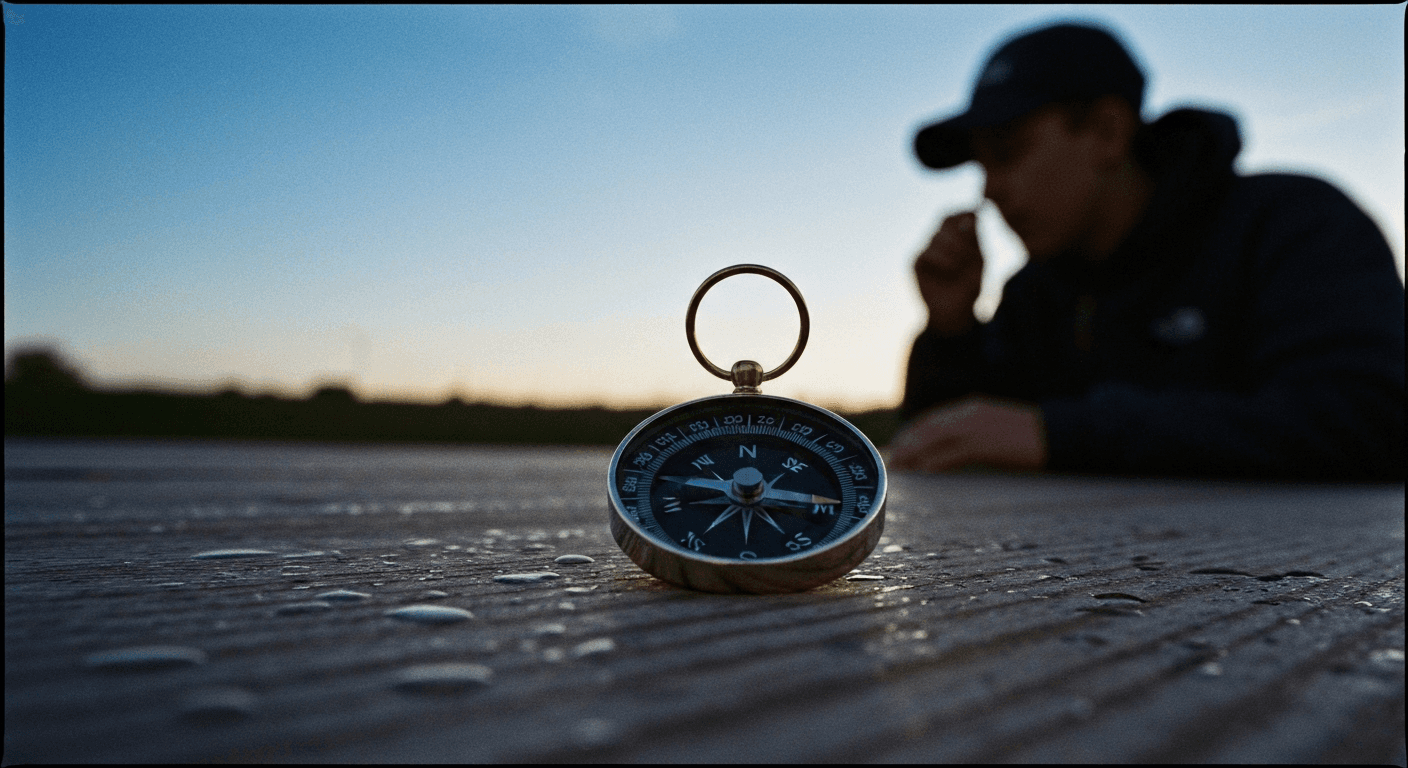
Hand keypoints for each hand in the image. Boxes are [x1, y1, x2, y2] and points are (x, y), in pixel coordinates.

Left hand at [886, 396, 1047, 472]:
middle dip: (906, 444)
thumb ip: (970, 431)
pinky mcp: (985, 446)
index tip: (897, 446)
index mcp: (970, 408)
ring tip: (899, 468)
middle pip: (927, 429)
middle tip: (890, 460)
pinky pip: (954, 455)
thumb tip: (949, 449)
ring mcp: (976, 429)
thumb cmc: (1025, 435)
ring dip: (913, 454)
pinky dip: (936, 462)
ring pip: (934, 440)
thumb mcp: (992, 426)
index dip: (911, 433)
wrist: (1055, 432)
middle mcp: (968, 414)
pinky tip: (924, 472)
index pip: (930, 419)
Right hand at [914, 211, 983, 336]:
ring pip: (937, 236)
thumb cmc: (969, 288)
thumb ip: (974, 236)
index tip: (978, 211)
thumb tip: (974, 210)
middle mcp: (936, 242)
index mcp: (952, 239)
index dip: (962, 211)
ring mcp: (925, 251)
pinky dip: (943, 260)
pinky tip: (950, 273)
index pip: (951, 216)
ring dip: (955, 250)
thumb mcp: (978, 259)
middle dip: (962, 236)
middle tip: (974, 255)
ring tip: (963, 268)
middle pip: (944, 221)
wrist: (956, 314)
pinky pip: (928, 252)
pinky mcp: (915, 263)